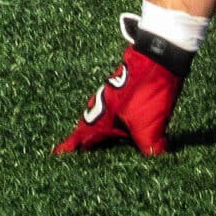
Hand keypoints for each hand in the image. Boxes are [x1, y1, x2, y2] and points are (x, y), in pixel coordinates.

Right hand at [53, 21, 185, 157]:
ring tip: (103, 141)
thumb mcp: (149, 126)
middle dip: (85, 139)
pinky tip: (127, 125)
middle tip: (80, 151)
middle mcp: (105, 106)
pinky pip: (118, 112)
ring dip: (102, 130)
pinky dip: (119, 122)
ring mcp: (116, 97)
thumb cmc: (146, 92)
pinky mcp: (128, 91)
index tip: (57, 153)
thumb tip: (155, 157)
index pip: (83, 136)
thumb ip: (150, 146)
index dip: (71, 146)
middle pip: (91, 127)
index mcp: (103, 116)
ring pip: (105, 119)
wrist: (158, 58)